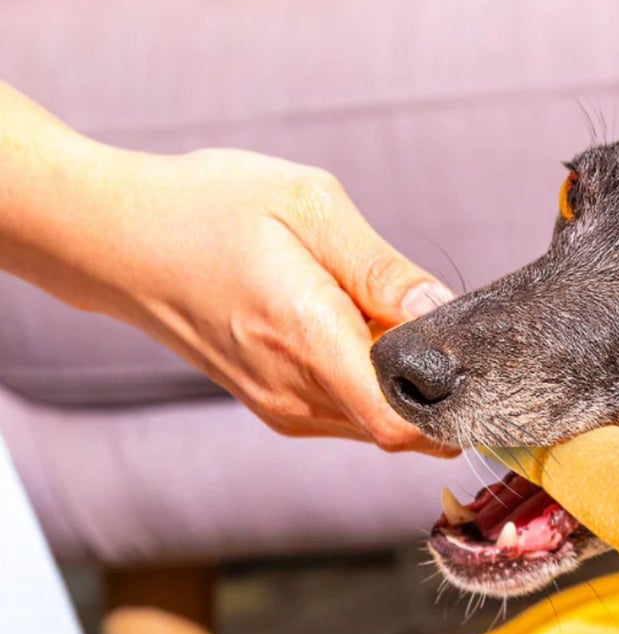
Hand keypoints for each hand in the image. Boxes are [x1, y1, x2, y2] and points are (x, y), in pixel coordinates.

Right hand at [91, 148, 461, 452]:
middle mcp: (295, 393)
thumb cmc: (208, 207)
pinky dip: (375, 384)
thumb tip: (444, 311)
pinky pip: (352, 413)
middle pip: (404, 427)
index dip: (457, 408)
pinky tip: (364, 330)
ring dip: (406, 385)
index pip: (403, 424)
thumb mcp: (308, 206)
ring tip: (391, 314)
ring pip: (380, 422)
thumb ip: (382, 269)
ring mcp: (283, 409)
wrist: (116, 239)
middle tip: (448, 326)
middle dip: (439, 387)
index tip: (486, 369)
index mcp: (306, 338)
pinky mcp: (278, 408)